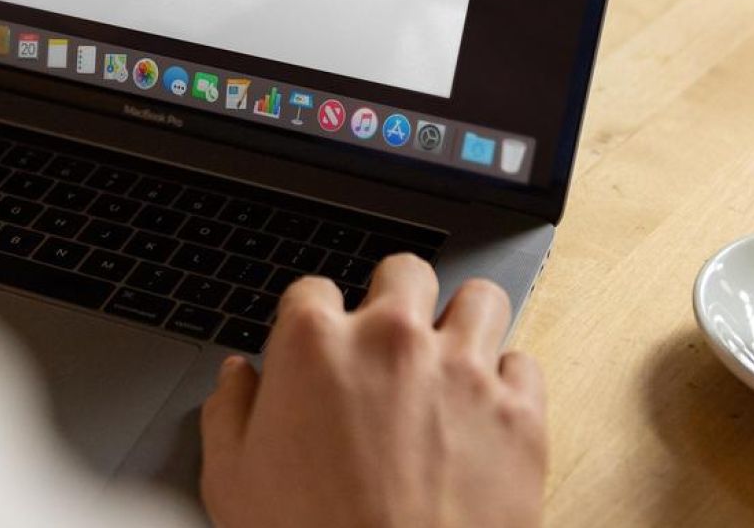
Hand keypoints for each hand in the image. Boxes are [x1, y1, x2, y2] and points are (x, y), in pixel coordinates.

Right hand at [200, 257, 547, 527]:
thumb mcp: (232, 482)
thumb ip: (229, 413)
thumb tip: (236, 379)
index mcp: (314, 346)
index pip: (312, 289)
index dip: (313, 319)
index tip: (320, 345)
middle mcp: (392, 340)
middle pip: (404, 271)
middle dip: (396, 297)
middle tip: (390, 339)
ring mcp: (463, 371)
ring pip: (480, 298)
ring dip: (463, 321)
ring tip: (452, 355)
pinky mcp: (519, 414)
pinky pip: (525, 364)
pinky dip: (508, 382)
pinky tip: (487, 409)